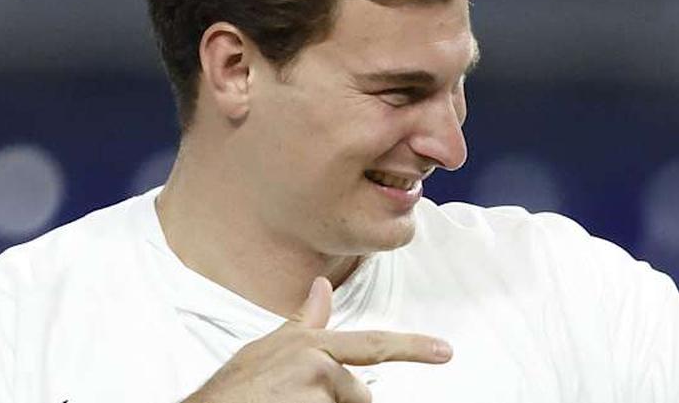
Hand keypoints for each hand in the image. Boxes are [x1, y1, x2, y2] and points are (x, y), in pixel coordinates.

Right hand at [184, 276, 452, 402]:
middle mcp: (321, 364)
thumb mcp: (268, 349)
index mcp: (312, 345)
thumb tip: (323, 287)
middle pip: (359, 397)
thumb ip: (304, 323)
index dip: (412, 347)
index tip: (444, 351)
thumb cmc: (234, 391)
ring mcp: (320, 391)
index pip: (373, 345)